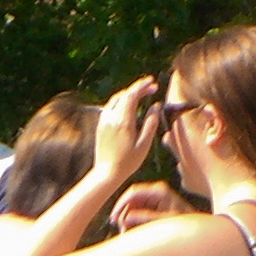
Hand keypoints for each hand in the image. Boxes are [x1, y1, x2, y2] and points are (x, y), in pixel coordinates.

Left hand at [91, 77, 160, 192]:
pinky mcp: (100, 127)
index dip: (142, 86)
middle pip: (123, 95)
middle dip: (138, 88)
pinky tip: (129, 106)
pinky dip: (121, 102)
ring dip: (129, 94)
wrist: (106, 174)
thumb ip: (151, 123)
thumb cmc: (128, 162)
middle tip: (152, 88)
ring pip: (115, 100)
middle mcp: (111, 119)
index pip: (131, 95)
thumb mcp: (144, 144)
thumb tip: (156, 105)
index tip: (153, 82)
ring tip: (142, 94)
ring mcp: (103, 122)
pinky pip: (110, 108)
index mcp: (123, 122)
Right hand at [110, 179, 190, 233]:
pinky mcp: (154, 205)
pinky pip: (137, 211)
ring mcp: (154, 198)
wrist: (197, 229)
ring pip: (132, 207)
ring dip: (127, 220)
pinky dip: (133, 221)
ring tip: (129, 233)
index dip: (120, 205)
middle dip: (124, 215)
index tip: (114, 220)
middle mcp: (156, 191)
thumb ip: (145, 218)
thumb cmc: (184, 224)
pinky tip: (134, 231)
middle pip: (130, 200)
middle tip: (122, 230)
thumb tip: (126, 218)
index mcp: (159, 191)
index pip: (132, 192)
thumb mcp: (165, 221)